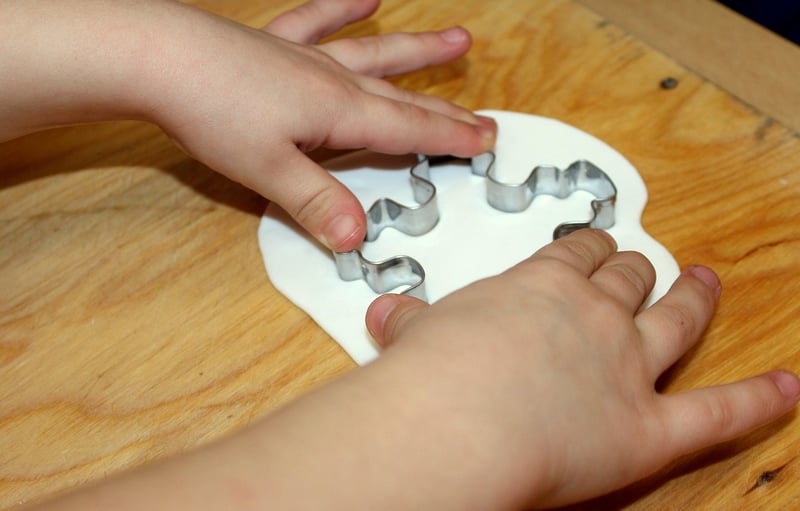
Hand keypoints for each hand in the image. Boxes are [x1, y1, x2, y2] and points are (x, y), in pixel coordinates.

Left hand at [0, 0, 494, 251]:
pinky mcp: (277, 44)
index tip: (488, 142)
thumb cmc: (212, 112)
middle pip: (403, 98)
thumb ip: (316, 203)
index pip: (409, 131)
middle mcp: (333, 80)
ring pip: (376, 55)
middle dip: (447, 111)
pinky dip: (343, 8)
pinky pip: (319, 20)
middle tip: (487, 117)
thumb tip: (357, 240)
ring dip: (417, 53)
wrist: (159, 56)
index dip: (451, 138)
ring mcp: (306, 57)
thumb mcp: (267, 171)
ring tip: (458, 38)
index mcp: (338, 114)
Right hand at [365, 229, 799, 506]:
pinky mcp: (648, 426)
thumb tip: (387, 313)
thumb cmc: (427, 375)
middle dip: (637, 268)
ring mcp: (628, 365)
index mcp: (540, 285)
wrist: (450, 424)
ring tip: (705, 285)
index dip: (590, 247)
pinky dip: (758, 399)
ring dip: (692, 298)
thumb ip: (412, 321)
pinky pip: (717, 411)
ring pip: (673, 319)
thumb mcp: (416, 332)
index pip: (577, 252)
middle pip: (628, 277)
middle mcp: (593, 313)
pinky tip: (788, 387)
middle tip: (643, 265)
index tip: (595, 245)